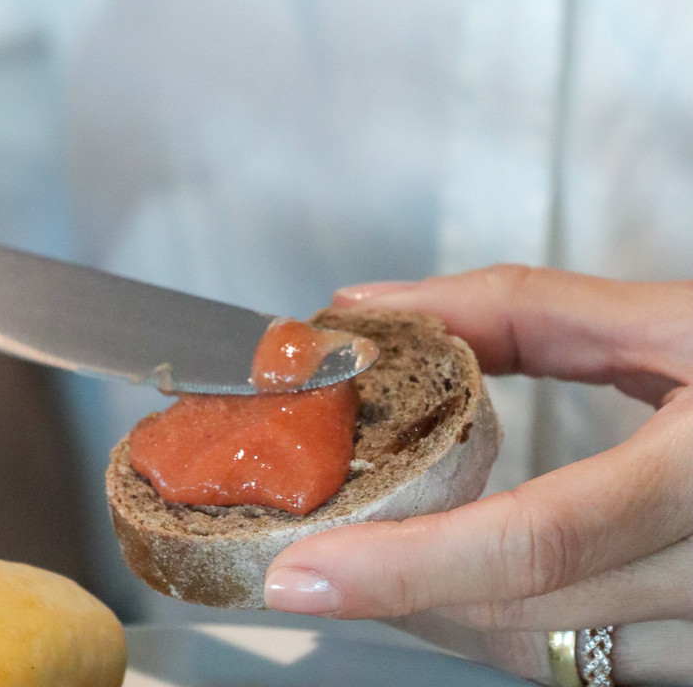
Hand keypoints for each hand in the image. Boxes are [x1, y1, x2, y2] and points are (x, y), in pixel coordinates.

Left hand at [265, 266, 692, 684]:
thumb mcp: (674, 319)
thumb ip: (517, 311)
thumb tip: (373, 307)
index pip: (537, 540)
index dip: (407, 565)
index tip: (302, 573)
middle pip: (525, 614)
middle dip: (400, 592)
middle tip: (315, 552)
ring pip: (551, 655)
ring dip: (443, 615)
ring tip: (374, 560)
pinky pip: (596, 665)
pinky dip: (511, 625)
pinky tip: (466, 578)